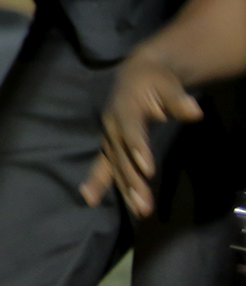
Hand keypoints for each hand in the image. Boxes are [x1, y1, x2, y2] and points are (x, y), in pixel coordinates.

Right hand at [80, 48, 202, 216]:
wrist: (134, 75)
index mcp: (125, 107)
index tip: (147, 170)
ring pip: (114, 165)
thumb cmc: (153, 81)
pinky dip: (97, 181)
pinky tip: (90, 198)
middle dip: (132, 180)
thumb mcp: (168, 84)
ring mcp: (109, 137)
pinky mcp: (109, 145)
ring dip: (124, 188)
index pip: (131, 130)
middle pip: (122, 155)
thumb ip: (178, 100)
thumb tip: (194, 110)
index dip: (137, 148)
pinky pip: (103, 165)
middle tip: (143, 204)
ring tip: (137, 210)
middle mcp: (112, 125)